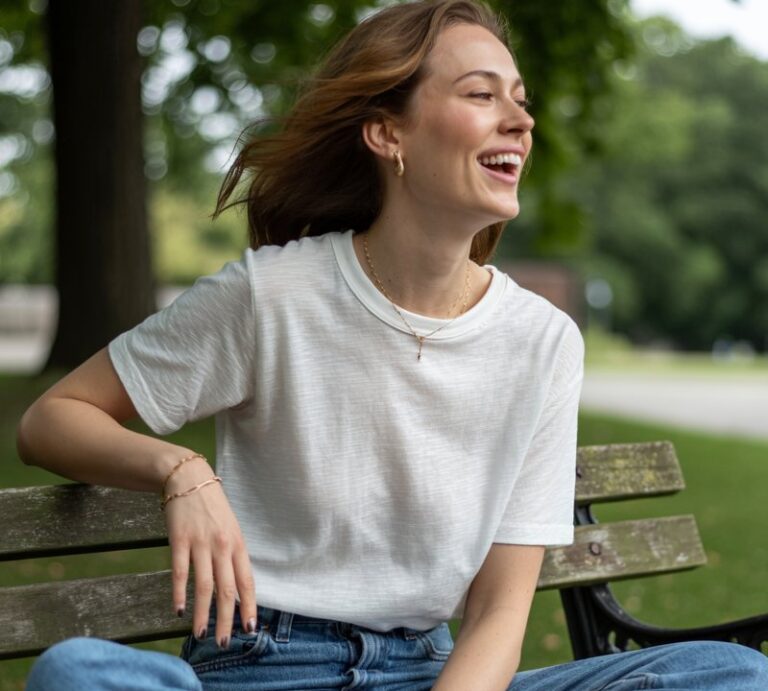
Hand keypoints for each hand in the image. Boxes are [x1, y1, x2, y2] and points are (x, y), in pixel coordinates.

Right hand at [163, 462, 255, 647]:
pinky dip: (179, 593)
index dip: (249, 606)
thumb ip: (232, 555)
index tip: (250, 629)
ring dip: (203, 614)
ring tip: (201, 634)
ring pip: (204, 586)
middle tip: (223, 643)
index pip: (247, 581)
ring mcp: (200, 543)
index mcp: (237, 543)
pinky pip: (180, 572)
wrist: (189, 478)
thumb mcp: (230, 528)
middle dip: (226, 620)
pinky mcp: (179, 540)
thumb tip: (236, 587)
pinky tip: (178, 610)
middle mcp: (222, 545)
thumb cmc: (212, 506)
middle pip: (227, 590)